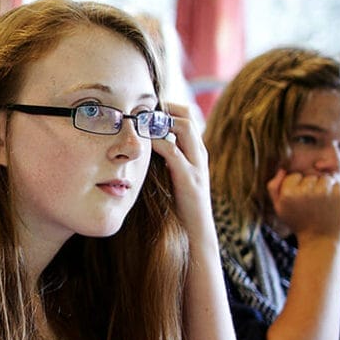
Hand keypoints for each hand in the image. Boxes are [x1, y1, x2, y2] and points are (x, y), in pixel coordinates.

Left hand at [152, 103, 210, 225]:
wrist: (196, 231)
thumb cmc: (180, 205)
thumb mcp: (173, 176)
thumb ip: (165, 160)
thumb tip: (142, 146)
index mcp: (196, 151)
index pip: (186, 116)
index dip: (167, 107)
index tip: (144, 108)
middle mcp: (199, 153)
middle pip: (187, 115)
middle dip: (164, 108)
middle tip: (140, 109)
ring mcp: (197, 165)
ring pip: (184, 127)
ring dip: (161, 120)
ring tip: (140, 120)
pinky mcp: (189, 178)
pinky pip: (173, 151)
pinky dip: (156, 142)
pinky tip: (142, 143)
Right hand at [266, 169, 339, 242]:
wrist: (320, 241)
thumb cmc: (299, 223)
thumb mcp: (280, 208)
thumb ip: (274, 188)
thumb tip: (282, 170)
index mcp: (288, 194)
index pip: (294, 176)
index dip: (297, 188)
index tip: (300, 203)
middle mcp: (304, 192)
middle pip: (310, 177)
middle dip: (312, 187)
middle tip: (312, 206)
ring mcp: (323, 193)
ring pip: (325, 178)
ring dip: (326, 189)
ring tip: (323, 205)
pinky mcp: (339, 196)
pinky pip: (338, 184)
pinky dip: (338, 192)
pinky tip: (333, 205)